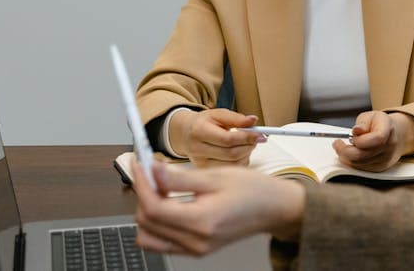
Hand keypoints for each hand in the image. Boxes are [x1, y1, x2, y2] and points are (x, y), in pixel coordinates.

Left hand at [132, 160, 304, 256]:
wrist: (274, 208)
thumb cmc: (253, 190)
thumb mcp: (216, 176)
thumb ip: (179, 178)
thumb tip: (152, 170)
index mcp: (202, 222)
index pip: (153, 208)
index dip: (141, 183)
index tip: (140, 163)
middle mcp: (196, 242)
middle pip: (146, 223)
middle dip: (143, 193)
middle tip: (150, 170)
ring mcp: (195, 249)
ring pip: (149, 236)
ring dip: (147, 210)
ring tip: (160, 187)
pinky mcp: (196, 249)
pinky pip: (162, 241)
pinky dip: (157, 222)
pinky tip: (168, 201)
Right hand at [170, 108, 263, 166]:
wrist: (185, 133)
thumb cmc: (204, 123)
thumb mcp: (218, 114)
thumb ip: (236, 118)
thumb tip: (253, 120)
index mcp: (199, 131)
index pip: (227, 139)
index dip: (246, 138)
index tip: (260, 134)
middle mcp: (197, 150)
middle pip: (230, 154)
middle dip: (248, 146)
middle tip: (257, 139)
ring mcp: (200, 163)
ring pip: (232, 165)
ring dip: (246, 155)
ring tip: (246, 144)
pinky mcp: (205, 171)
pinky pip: (229, 170)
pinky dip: (240, 162)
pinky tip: (240, 153)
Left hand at [332, 110, 413, 171]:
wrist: (396, 135)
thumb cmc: (380, 124)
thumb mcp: (371, 116)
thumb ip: (363, 122)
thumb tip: (356, 131)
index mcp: (388, 129)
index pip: (377, 139)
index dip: (360, 140)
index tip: (350, 137)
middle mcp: (389, 146)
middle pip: (364, 155)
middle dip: (345, 150)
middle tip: (337, 144)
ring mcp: (385, 159)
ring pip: (360, 164)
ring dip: (347, 157)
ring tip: (343, 147)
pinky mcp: (380, 168)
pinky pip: (362, 168)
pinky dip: (352, 162)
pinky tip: (350, 153)